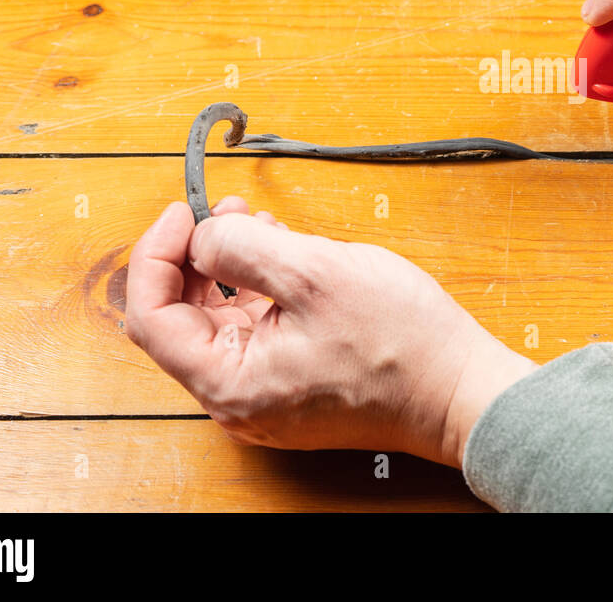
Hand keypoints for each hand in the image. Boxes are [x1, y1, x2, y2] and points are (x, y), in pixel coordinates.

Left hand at [125, 197, 537, 467]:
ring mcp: (266, 399)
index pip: (152, 318)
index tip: (186, 212)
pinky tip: (285, 260)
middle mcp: (238, 402)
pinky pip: (255, 335)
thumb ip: (243, 247)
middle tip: (227, 210)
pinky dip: (257, 292)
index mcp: (230, 384)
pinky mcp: (292, 390)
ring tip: (260, 226)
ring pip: (220, 324)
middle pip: (182, 320)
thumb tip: (203, 236)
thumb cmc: (402, 344)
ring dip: (229, 270)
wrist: (461, 392)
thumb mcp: (315, 272)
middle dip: (195, 256)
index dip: (158, 254)